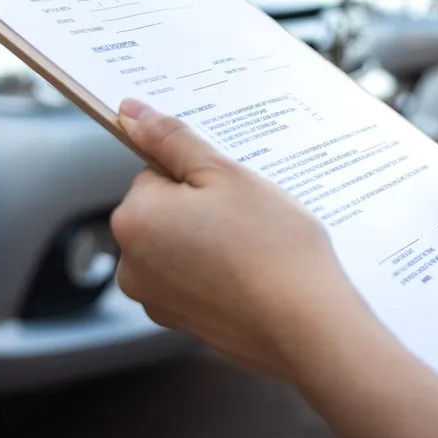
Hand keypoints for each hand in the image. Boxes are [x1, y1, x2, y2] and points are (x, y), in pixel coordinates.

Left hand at [111, 98, 361, 379]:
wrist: (308, 326)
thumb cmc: (270, 245)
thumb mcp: (223, 174)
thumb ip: (171, 140)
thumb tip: (129, 112)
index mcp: (133, 219)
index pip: (156, 171)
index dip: (197, 174)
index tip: (229, 189)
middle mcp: (130, 264)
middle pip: (164, 209)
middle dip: (200, 206)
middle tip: (245, 215)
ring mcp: (154, 299)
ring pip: (179, 242)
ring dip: (208, 237)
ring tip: (252, 245)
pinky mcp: (180, 322)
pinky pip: (192, 276)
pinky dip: (215, 270)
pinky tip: (249, 273)